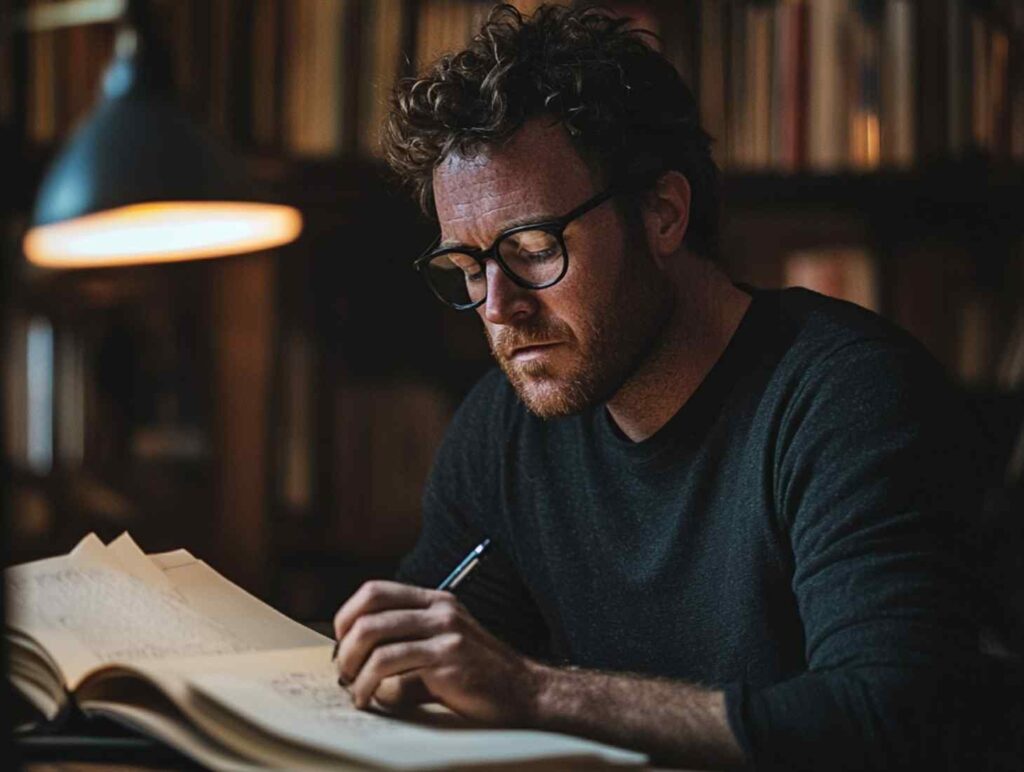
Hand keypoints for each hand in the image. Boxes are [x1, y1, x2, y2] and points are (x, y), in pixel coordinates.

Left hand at [332, 580, 539, 723]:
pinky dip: (368, 683)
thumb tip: (356, 657)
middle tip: (344, 669)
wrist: (525, 692)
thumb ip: (408, 642)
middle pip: (370, 611)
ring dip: (353, 666)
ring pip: (374, 634)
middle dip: (345, 643)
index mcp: (437, 601)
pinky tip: (370, 698)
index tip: (342, 642)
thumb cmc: (480, 675)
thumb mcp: (444, 645)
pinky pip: (389, 664)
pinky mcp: (446, 659)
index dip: (348, 614)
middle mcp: (440, 610)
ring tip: (354, 688)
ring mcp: (444, 632)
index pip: (376, 591)